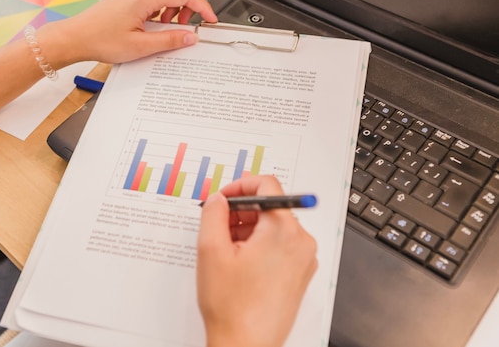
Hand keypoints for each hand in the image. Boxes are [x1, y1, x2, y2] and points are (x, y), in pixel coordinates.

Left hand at [39, 0, 217, 65]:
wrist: (76, 37)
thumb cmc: (101, 40)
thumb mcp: (141, 47)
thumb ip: (170, 40)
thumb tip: (190, 37)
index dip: (202, 7)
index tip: (210, 20)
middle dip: (191, 5)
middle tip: (188, 26)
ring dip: (176, 5)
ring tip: (168, 27)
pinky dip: (164, 4)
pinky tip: (156, 23)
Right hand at [197, 175, 317, 346]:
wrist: (245, 345)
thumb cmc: (232, 307)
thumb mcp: (211, 250)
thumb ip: (213, 213)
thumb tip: (219, 199)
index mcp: (282, 230)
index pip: (267, 184)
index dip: (240, 186)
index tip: (224, 198)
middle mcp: (300, 241)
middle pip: (271, 206)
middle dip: (241, 211)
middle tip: (217, 225)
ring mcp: (303, 258)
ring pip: (274, 226)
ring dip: (248, 229)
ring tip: (226, 250)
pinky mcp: (300, 273)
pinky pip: (281, 244)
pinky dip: (260, 244)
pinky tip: (239, 262)